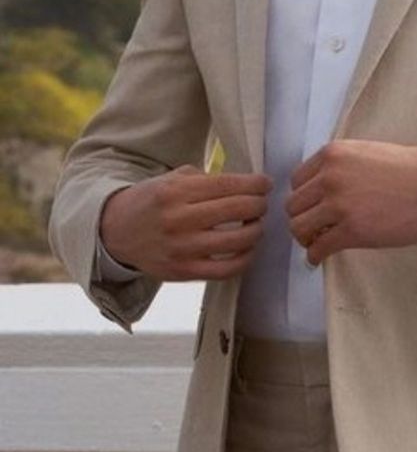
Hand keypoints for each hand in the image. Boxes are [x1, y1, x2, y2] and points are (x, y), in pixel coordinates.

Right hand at [99, 164, 272, 280]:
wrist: (114, 232)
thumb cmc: (151, 202)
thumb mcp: (170, 180)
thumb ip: (205, 180)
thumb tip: (246, 185)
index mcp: (175, 191)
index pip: (228, 184)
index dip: (255, 184)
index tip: (265, 183)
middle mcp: (178, 219)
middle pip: (237, 209)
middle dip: (259, 204)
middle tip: (262, 203)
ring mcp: (182, 248)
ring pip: (237, 240)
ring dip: (256, 230)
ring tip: (256, 224)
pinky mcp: (184, 272)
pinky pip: (227, 269)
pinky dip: (245, 258)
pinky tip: (248, 248)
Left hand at [286, 140, 416, 266]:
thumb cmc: (410, 170)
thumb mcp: (366, 152)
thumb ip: (341, 166)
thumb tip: (324, 188)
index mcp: (332, 155)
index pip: (297, 181)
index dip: (305, 198)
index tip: (313, 208)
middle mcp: (329, 177)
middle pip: (294, 206)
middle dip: (302, 219)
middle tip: (314, 229)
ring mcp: (339, 205)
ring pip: (299, 228)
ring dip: (306, 238)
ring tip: (317, 243)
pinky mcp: (351, 231)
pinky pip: (318, 248)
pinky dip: (314, 256)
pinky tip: (319, 259)